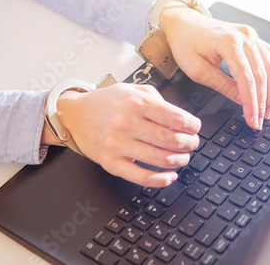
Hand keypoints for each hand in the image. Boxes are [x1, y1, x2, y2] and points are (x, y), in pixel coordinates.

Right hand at [41, 83, 200, 187]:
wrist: (74, 115)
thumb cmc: (107, 102)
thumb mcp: (133, 90)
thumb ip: (158, 100)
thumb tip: (181, 119)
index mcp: (136, 102)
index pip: (176, 118)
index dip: (192, 126)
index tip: (195, 128)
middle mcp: (127, 123)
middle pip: (171, 140)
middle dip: (189, 144)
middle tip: (192, 143)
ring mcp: (118, 144)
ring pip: (160, 159)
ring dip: (179, 160)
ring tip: (183, 157)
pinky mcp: (111, 163)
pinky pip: (141, 176)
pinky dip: (160, 180)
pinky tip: (170, 176)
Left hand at [160, 2, 269, 129]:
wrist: (183, 22)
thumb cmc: (186, 43)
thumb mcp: (197, 69)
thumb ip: (223, 85)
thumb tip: (243, 100)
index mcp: (228, 43)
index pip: (246, 80)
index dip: (251, 103)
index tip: (253, 120)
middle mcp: (244, 36)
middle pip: (261, 75)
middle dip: (262, 101)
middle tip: (260, 120)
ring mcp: (251, 35)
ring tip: (269, 110)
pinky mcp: (253, 38)